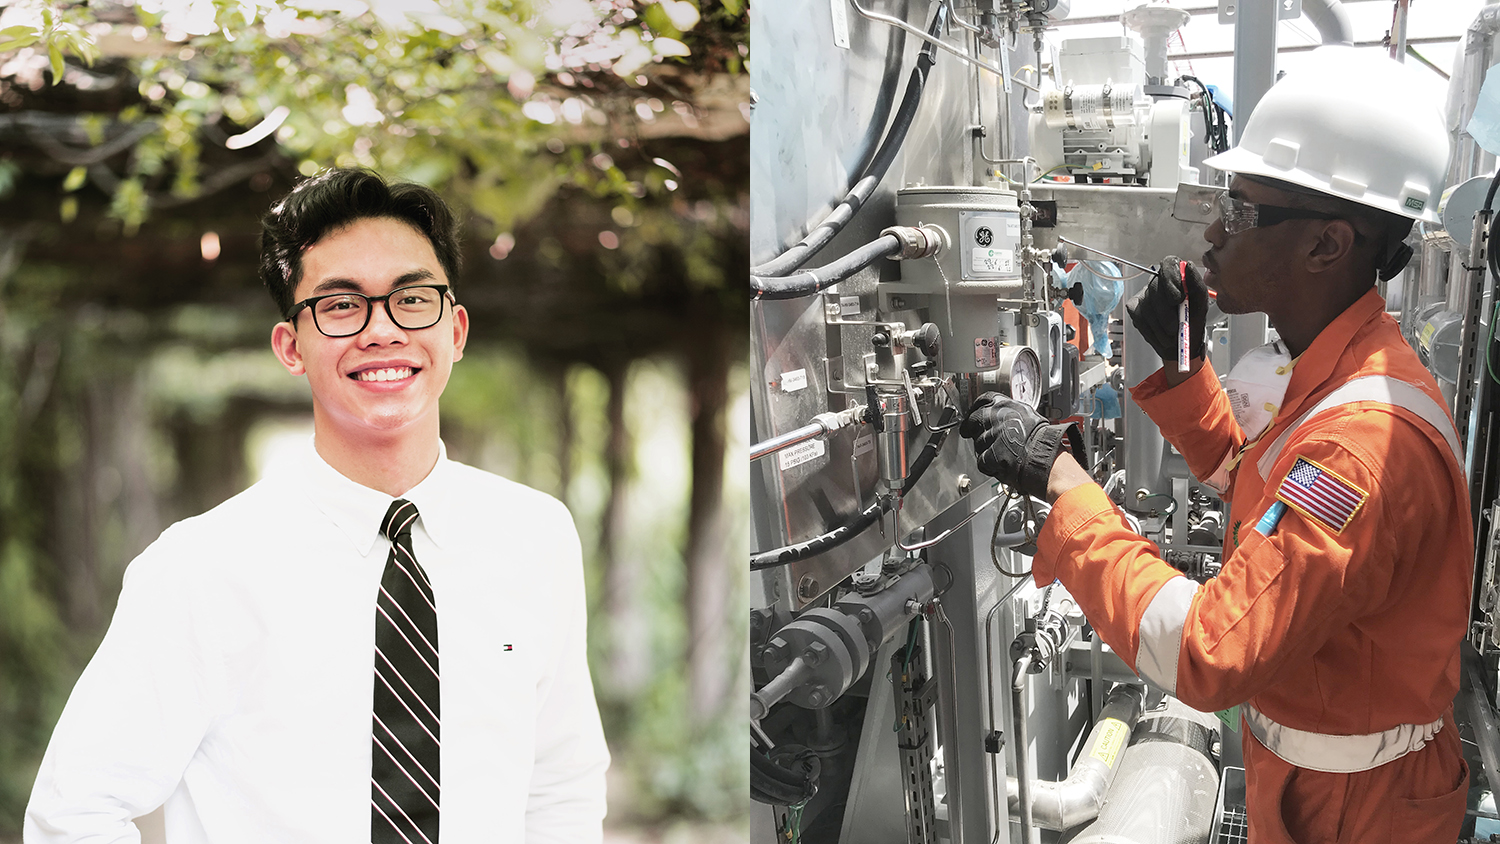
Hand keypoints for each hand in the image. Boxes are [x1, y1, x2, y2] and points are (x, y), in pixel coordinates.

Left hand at [960, 393, 1085, 499]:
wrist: (1047, 457)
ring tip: (1000, 453)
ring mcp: (991, 436)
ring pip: (977, 442)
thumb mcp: (1027, 414)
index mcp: (1005, 405)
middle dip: (972, 428)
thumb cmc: (1043, 439)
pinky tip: (1000, 464)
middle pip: (973, 420)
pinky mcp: (989, 455)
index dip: (976, 408)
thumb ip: (1010, 413)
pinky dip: (988, 465)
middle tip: (975, 434)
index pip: (983, 400)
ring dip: (985, 449)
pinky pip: (981, 460)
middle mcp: (995, 417)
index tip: (973, 414)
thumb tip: (1002, 414)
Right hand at [1125, 256, 1207, 363]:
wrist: (1182, 345)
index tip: (1178, 298)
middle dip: (1166, 311)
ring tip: (1171, 334)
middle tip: (1175, 327)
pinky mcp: (1134, 307)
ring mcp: (1144, 294)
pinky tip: (1160, 334)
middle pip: (1155, 286)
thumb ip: (1196, 284)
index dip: (1170, 278)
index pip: (1168, 263)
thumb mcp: (1201, 304)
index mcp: (1176, 276)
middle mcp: (1158, 282)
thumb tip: (1189, 266)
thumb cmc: (1193, 323)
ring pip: (1147, 305)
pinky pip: (1139, 316)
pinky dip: (1151, 330)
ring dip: (1161, 325)